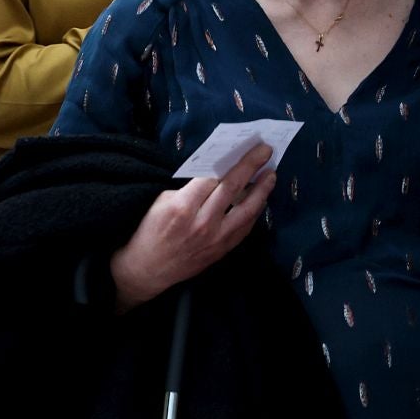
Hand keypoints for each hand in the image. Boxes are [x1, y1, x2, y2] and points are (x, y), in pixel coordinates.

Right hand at [110, 143, 276, 309]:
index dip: (232, 162)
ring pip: (246, 210)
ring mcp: (216, 238)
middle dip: (251, 166)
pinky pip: (245, 227)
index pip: (213, 177)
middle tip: (266, 151)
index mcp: (182, 206)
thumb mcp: (160, 202)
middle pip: (233, 188)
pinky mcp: (223, 250)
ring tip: (271, 175)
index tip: (246, 149)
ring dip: (262, 190)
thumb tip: (212, 177)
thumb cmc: (149, 231)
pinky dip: (255, 212)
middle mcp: (203, 222)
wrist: (148, 269)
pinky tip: (260, 201)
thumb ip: (187, 190)